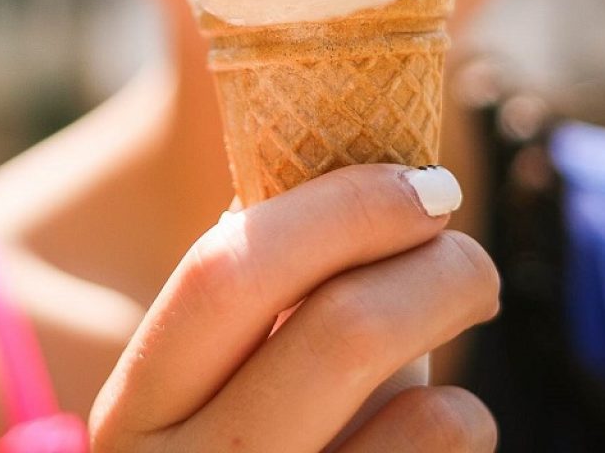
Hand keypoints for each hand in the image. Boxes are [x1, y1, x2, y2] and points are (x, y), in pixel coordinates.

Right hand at [90, 164, 499, 451]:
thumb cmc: (239, 448)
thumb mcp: (213, 384)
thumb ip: (259, 298)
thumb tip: (349, 178)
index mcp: (137, 409)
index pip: (226, 274)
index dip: (340, 209)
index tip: (420, 185)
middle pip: (343, 332)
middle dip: (437, 268)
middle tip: (468, 258)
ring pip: (425, 417)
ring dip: (456, 370)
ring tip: (443, 353)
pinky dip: (461, 428)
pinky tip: (430, 428)